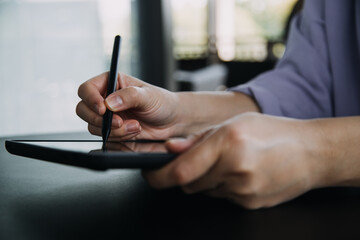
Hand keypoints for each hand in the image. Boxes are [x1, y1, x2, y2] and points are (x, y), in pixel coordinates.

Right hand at [76, 72, 180, 139]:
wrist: (172, 121)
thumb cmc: (162, 102)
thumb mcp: (148, 96)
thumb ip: (129, 96)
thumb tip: (110, 102)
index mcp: (111, 82)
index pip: (87, 89)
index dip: (90, 99)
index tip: (102, 109)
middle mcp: (106, 98)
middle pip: (83, 110)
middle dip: (100, 120)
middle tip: (119, 122)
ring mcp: (108, 116)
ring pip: (93, 126)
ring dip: (114, 130)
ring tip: (135, 126)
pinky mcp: (112, 130)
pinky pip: (105, 137)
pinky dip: (119, 137)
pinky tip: (134, 131)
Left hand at [143, 113, 322, 208]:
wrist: (311, 153)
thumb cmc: (274, 132)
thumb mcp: (233, 124)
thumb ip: (198, 139)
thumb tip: (171, 149)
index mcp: (227, 143)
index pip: (180, 170)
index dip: (158, 176)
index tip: (150, 176)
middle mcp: (234, 169)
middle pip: (190, 183)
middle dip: (188, 174)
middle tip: (203, 160)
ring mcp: (243, 190)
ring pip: (205, 191)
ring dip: (207, 180)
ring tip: (230, 164)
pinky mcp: (250, 204)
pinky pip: (223, 198)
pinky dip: (224, 188)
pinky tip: (242, 174)